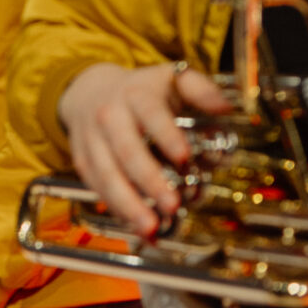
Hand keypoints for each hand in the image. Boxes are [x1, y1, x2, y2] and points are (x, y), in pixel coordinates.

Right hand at [56, 61, 228, 236]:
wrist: (88, 91)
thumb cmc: (141, 90)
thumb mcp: (171, 79)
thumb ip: (200, 89)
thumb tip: (224, 108)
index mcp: (135, 94)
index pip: (150, 114)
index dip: (166, 135)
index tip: (185, 157)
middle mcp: (109, 116)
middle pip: (127, 150)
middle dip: (149, 180)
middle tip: (172, 205)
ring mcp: (92, 140)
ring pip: (107, 174)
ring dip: (128, 204)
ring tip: (150, 228)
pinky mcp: (83, 161)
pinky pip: (98, 187)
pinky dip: (116, 209)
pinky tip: (135, 226)